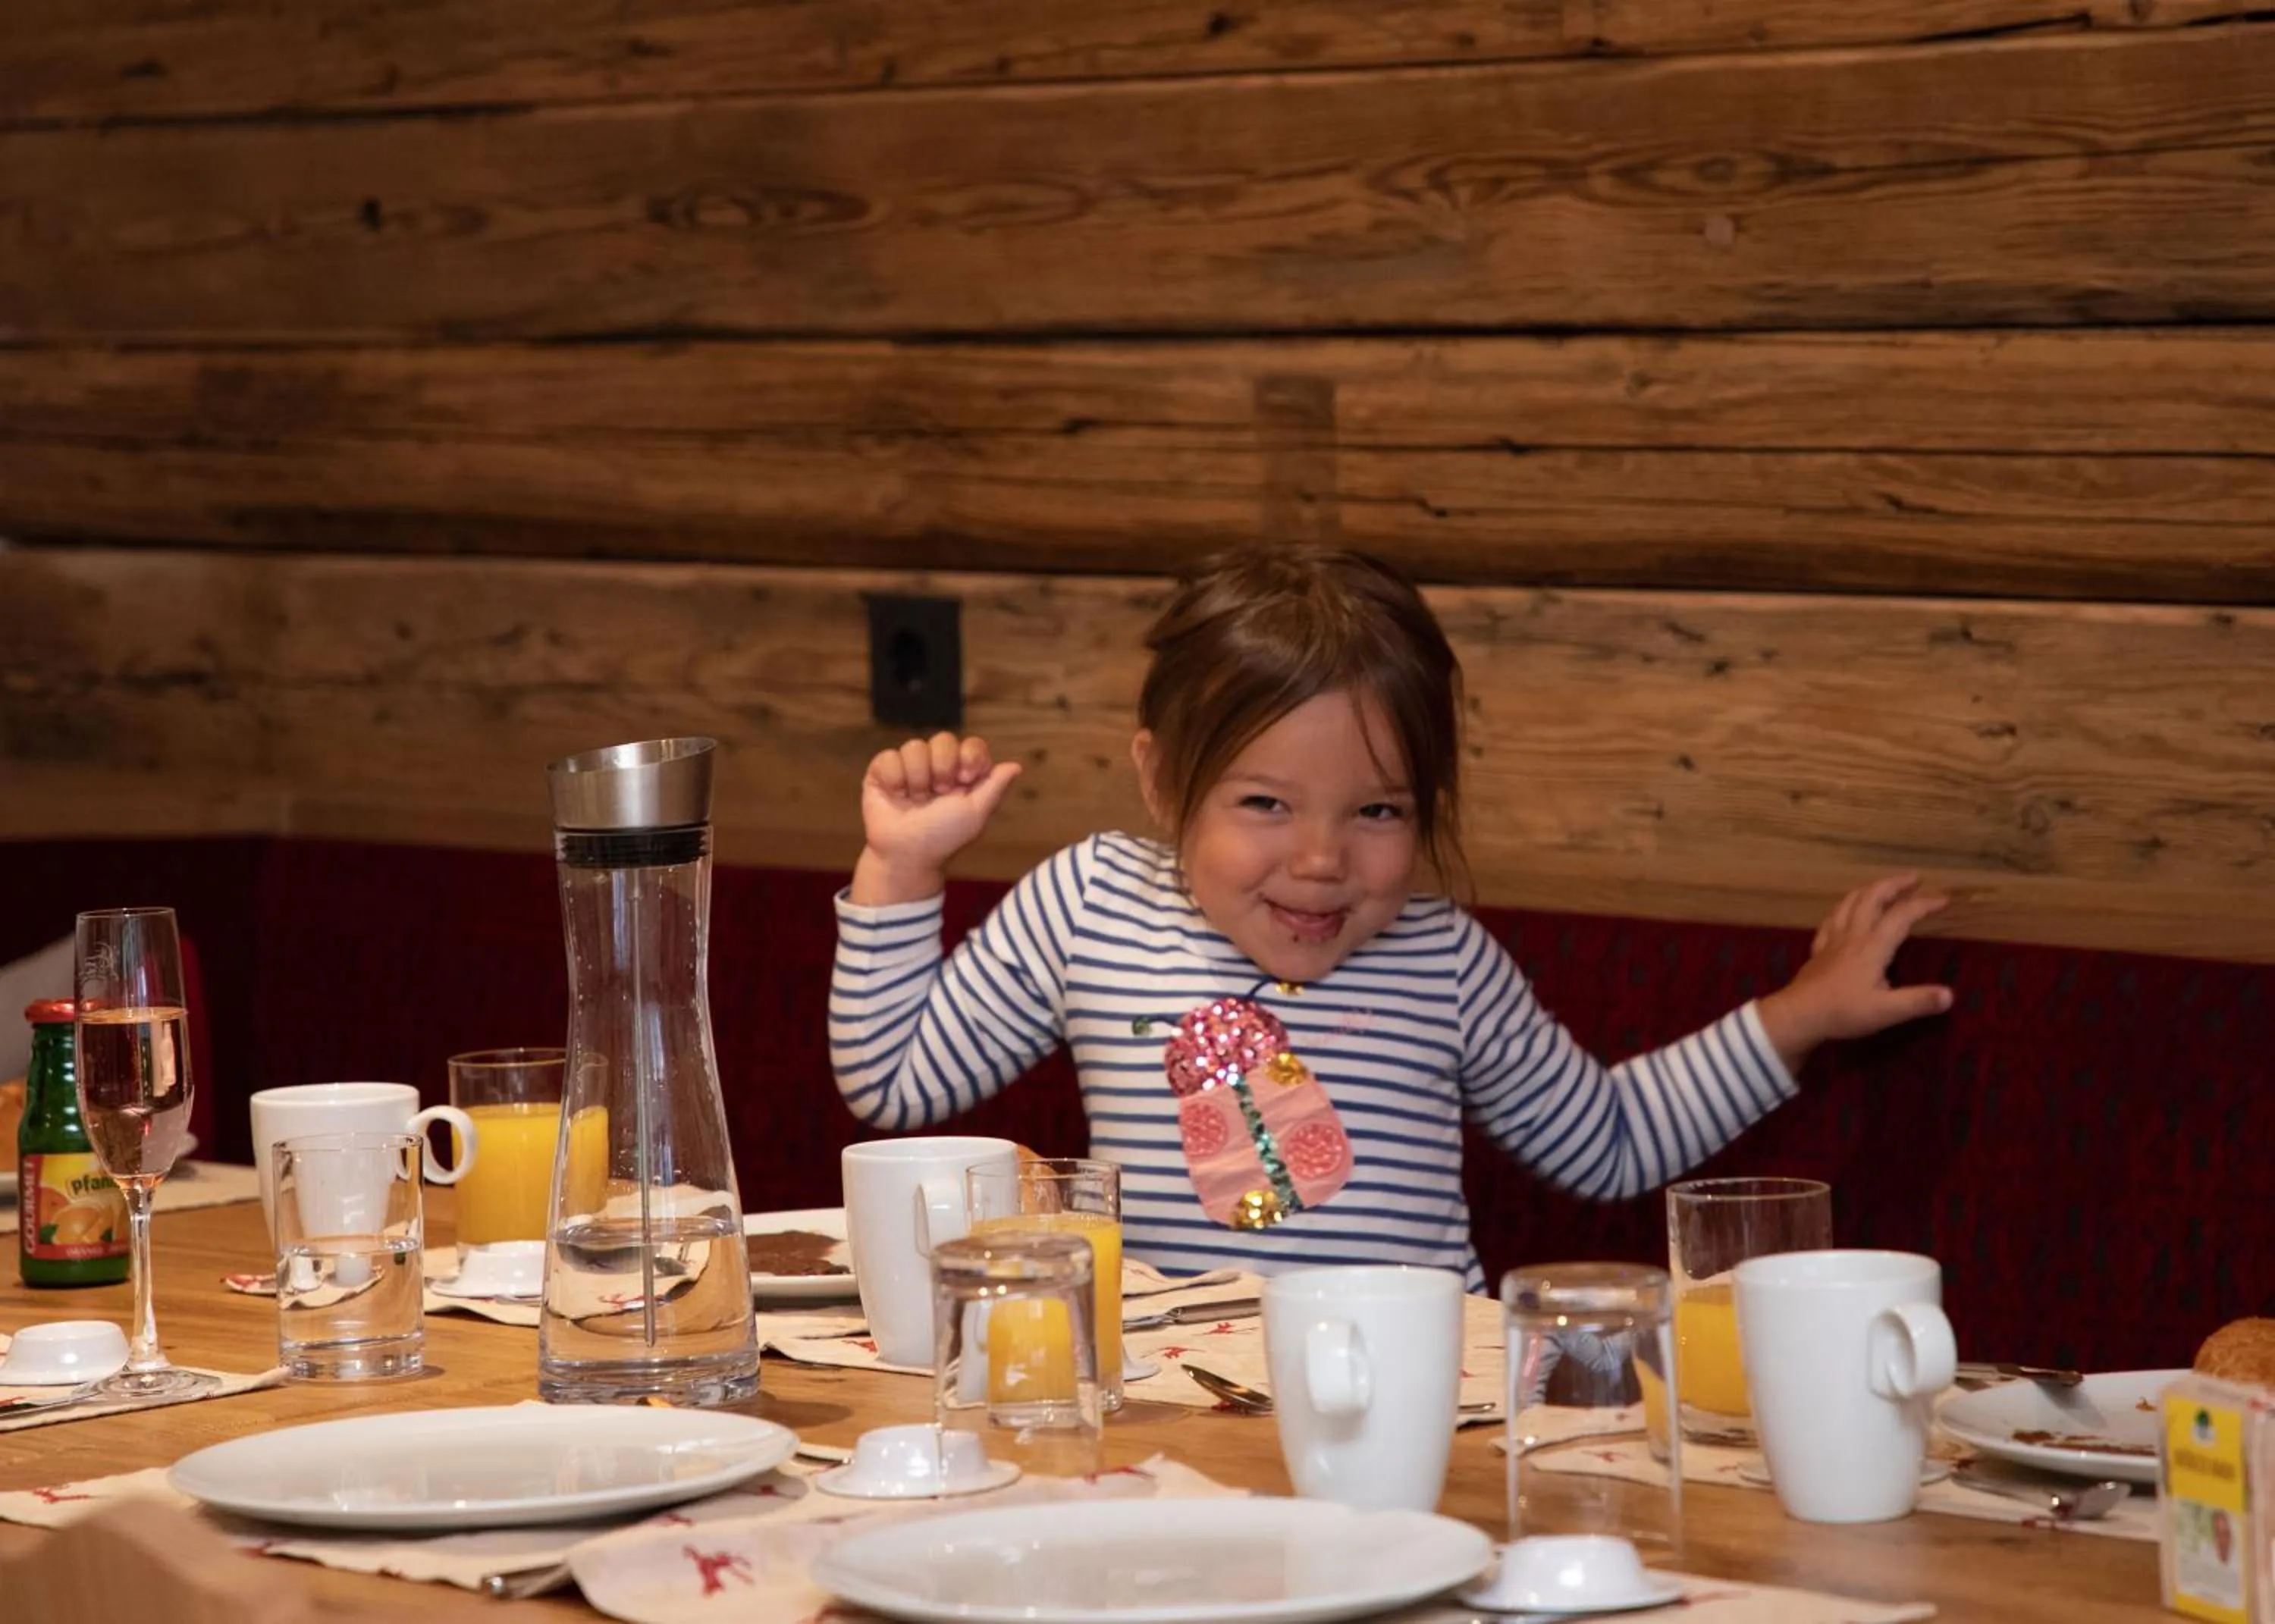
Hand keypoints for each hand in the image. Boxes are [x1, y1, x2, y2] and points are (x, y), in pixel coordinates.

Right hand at [850, 733, 1022, 904]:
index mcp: (962, 774)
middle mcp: (937, 766)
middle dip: (943, 767)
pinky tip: (897, 796)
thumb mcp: (975, 814)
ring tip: (916, 800)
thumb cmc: (943, 837)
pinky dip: (894, 779)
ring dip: (918, 778)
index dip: (970, 755)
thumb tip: (1016, 766)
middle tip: (939, 793)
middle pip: (944, 739)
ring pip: (915, 746)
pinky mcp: (883, 771)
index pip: (972, 745)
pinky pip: (889, 756)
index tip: (967, 778)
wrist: (906, 854)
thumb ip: (994, 787)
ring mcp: (910, 766)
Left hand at [1755, 875, 1953, 1073]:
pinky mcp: (1819, 948)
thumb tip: (1950, 995)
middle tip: (1914, 879)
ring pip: (1849, 902)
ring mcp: (1832, 939)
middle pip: (1872, 897)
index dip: (1924, 904)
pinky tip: (1845, 911)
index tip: (1944, 899)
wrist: (1799, 1015)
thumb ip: (1919, 1001)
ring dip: (1869, 889)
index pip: (1902, 915)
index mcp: (1873, 946)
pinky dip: (1844, 908)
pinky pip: (1831, 918)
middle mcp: (1853, 935)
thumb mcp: (1887, 1011)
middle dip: (1894, 884)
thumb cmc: (1843, 1012)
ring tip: (1882, 887)